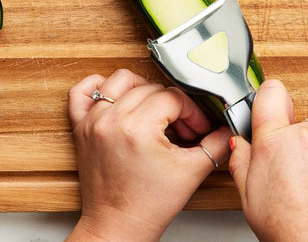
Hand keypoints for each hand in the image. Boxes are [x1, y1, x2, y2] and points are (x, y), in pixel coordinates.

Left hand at [66, 69, 231, 241]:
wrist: (117, 226)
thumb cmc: (147, 206)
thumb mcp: (190, 173)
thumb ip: (214, 145)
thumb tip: (227, 128)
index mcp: (138, 128)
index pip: (172, 97)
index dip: (191, 111)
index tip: (196, 127)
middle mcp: (112, 119)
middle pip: (150, 88)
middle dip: (172, 105)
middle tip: (180, 127)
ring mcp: (93, 121)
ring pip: (119, 80)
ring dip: (140, 88)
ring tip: (152, 109)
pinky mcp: (80, 127)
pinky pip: (80, 92)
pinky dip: (96, 85)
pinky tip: (114, 96)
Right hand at [229, 79, 307, 241]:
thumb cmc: (289, 229)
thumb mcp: (248, 197)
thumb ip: (241, 161)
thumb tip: (240, 144)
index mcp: (274, 140)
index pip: (272, 92)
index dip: (268, 98)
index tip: (266, 108)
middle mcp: (306, 138)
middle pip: (298, 123)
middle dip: (292, 139)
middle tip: (285, 167)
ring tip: (307, 189)